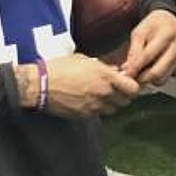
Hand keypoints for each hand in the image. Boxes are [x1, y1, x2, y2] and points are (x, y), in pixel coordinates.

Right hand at [15, 54, 139, 117]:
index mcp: (105, 76)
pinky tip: (90, 101)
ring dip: (112, 104)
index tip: (127, 83)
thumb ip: (104, 67)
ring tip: (102, 96)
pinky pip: (99, 114)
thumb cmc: (61, 67)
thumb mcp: (84, 60)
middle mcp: (104, 93)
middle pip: (126, 101)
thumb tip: (115, 71)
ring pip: (114, 110)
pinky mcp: (85, 115)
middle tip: (116, 90)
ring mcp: (95, 106)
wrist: (42, 85)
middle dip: (123, 96)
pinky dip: (98, 109)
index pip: (133, 88)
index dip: (132, 86)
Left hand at [120, 9, 175, 85]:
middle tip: (132, 77)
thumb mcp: (140, 32)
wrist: (171, 21)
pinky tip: (148, 70)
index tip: (126, 74)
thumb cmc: (154, 25)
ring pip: (162, 79)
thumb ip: (133, 51)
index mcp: (166, 35)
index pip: (147, 56)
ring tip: (139, 73)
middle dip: (141, 78)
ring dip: (148, 80)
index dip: (134, 68)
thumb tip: (128, 69)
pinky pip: (165, 77)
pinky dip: (154, 78)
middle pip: (157, 72)